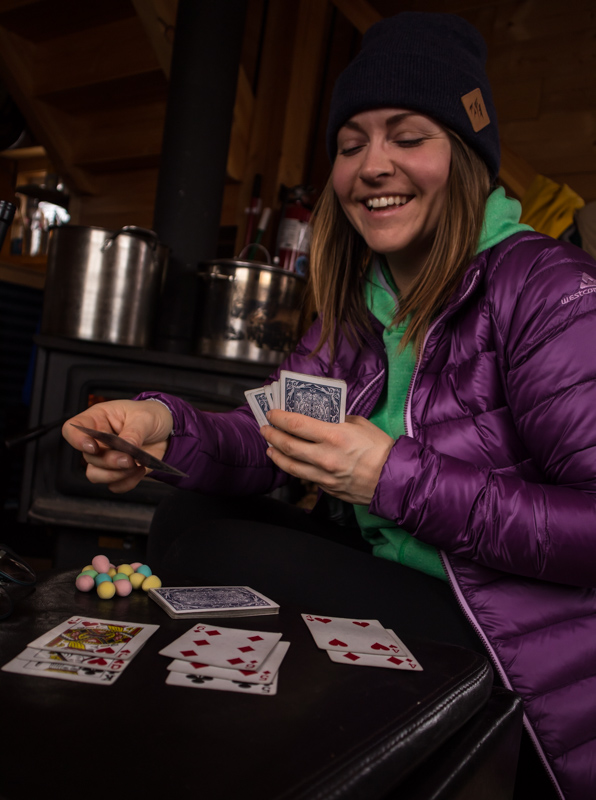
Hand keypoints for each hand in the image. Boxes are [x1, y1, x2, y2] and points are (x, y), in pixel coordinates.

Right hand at [62, 399, 173, 492]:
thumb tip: (127, 447)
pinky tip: (141, 470)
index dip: (77, 440)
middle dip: (109, 461)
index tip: (93, 447)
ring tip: (136, 465)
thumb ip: (134, 432)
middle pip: (88, 457)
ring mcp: (106, 458)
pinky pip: (114, 485)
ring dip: (115, 474)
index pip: (73, 430)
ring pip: (96, 475)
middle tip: (129, 459)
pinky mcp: (118, 472)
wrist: (167, 431)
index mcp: (97, 419)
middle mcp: (97, 440)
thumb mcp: (145, 417)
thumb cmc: (150, 416)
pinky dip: (127, 482)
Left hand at [261, 411, 394, 505]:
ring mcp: (324, 476)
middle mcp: (324, 457)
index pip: (296, 424)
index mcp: (333, 436)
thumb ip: (338, 420)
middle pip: (287, 445)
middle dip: (272, 435)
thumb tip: (323, 418)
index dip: (279, 418)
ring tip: (270, 448)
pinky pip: (305, 477)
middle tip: (265, 428)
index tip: (272, 413)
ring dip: (276, 454)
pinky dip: (294, 468)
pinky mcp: (327, 488)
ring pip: (290, 466)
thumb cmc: (381, 449)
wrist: (394, 479)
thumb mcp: (360, 424)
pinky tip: (290, 462)